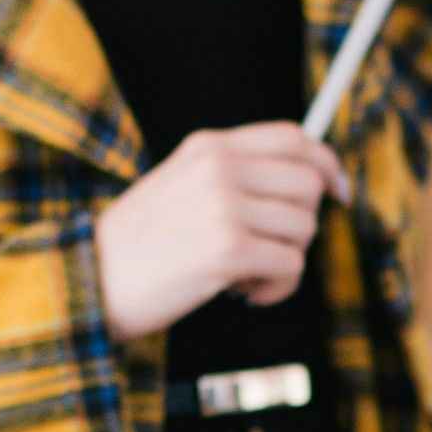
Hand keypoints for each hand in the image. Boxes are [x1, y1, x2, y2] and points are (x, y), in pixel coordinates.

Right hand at [95, 124, 350, 343]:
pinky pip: (291, 266)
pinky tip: (242, 293)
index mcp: (208, 146)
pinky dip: (276, 288)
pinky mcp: (229, 249)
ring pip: (303, 228)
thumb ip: (234, 176)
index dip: (327, 163)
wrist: (91, 282)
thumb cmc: (139, 246)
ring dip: (284, 261)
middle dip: (301, 225)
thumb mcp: (182, 186)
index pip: (293, 138)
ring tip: (243, 275)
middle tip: (268, 251)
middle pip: (308, 185)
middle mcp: (219, 168)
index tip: (339, 191)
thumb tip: (308, 185)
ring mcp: (224, 206)